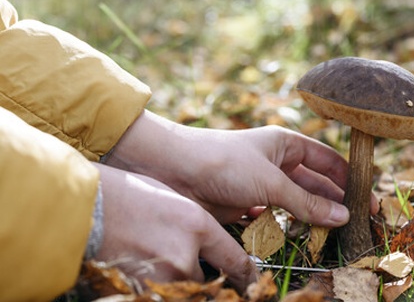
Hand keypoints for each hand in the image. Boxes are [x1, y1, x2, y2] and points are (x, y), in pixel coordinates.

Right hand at [92, 163, 257, 291]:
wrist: (89, 207)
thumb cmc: (130, 196)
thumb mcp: (173, 202)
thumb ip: (195, 228)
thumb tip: (206, 249)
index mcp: (196, 224)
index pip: (235, 261)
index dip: (246, 276)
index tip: (250, 283)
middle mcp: (186, 252)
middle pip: (209, 279)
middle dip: (200, 273)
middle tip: (181, 258)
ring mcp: (165, 274)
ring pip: (186, 287)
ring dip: (179, 279)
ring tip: (158, 254)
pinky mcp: (143, 289)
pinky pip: (165, 292)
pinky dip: (161, 285)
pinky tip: (147, 264)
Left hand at [107, 110, 378, 225]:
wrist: (178, 170)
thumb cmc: (227, 163)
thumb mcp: (271, 181)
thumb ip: (306, 201)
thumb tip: (344, 215)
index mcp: (285, 144)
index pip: (325, 159)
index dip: (347, 176)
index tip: (368, 198)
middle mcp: (276, 162)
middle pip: (314, 183)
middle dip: (334, 201)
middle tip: (359, 224)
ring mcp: (262, 184)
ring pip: (296, 203)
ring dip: (313, 218)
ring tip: (337, 237)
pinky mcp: (247, 204)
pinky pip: (276, 217)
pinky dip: (289, 228)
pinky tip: (304, 240)